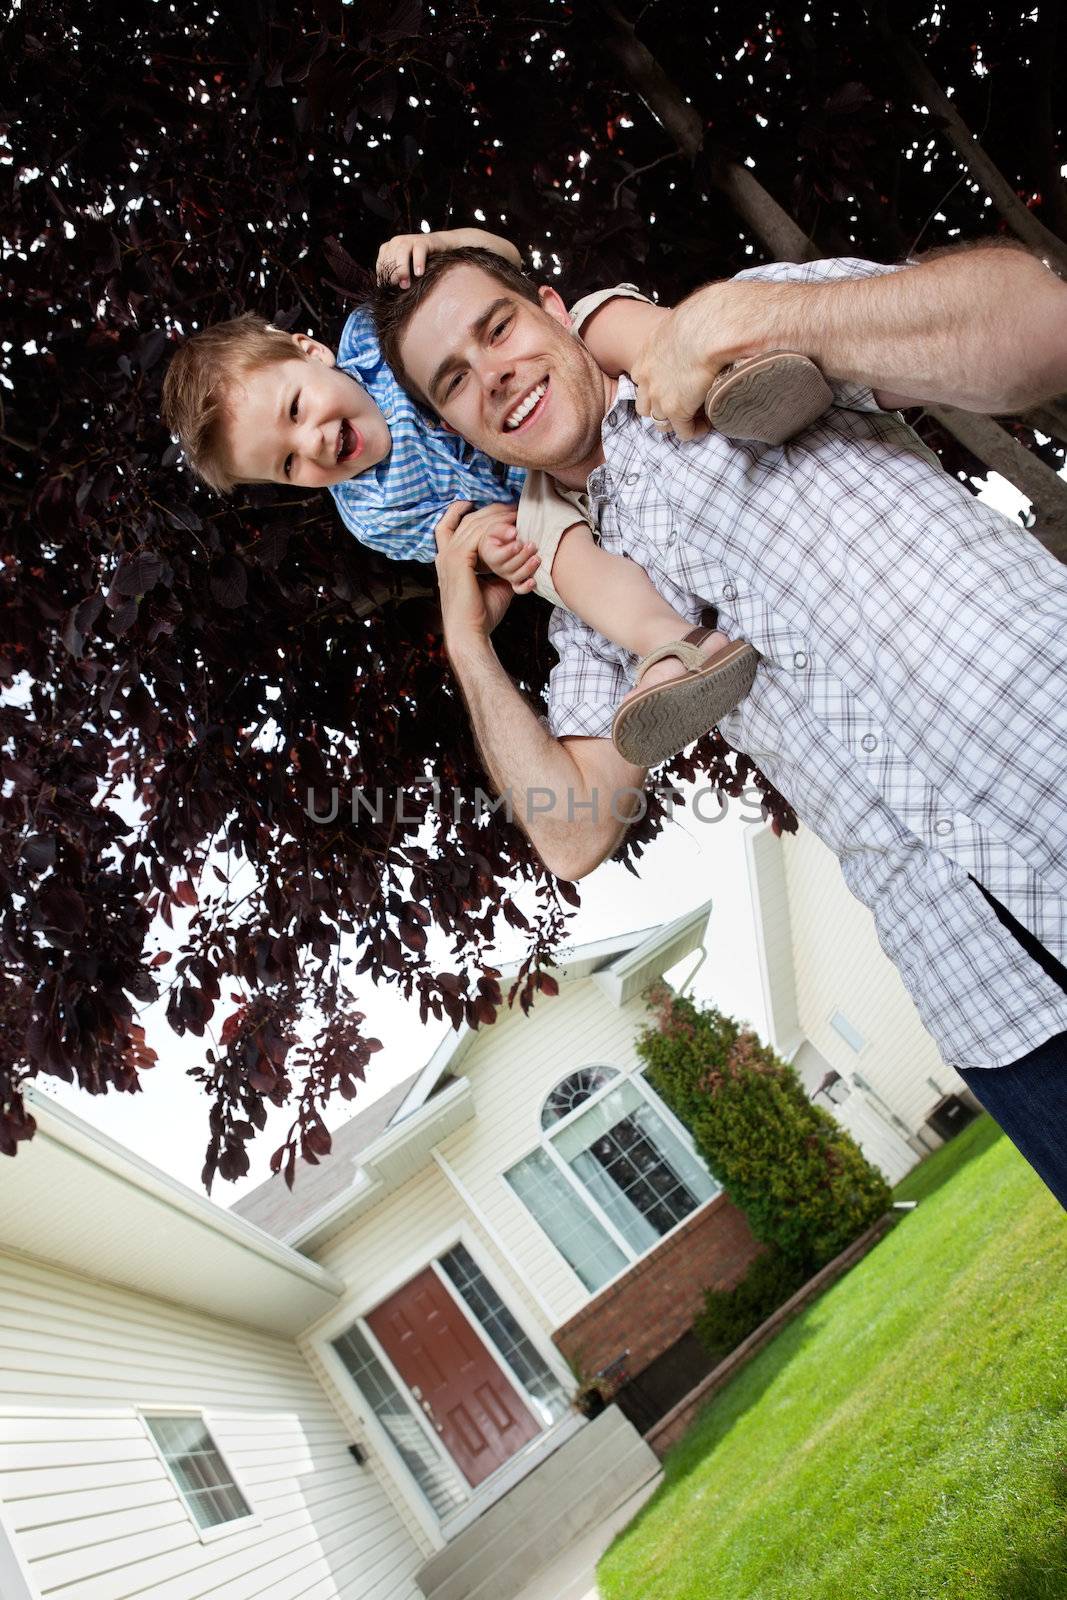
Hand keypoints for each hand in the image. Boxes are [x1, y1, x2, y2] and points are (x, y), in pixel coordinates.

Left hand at [377, 232, 445, 288]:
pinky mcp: (423, 241)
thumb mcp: (404, 268)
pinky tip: (419, 273)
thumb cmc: (418, 261)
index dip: (384, 276)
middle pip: (390, 257)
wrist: (438, 246)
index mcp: (389, 248)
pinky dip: (418, 262)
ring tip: (406, 284)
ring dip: (403, 269)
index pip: (381, 263)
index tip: (389, 287)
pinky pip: (419, 250)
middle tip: (398, 287)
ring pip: (402, 251)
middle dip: (393, 274)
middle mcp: (397, 242)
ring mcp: (409, 240)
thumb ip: (394, 275)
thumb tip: (381, 286)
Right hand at [434, 501, 516, 643]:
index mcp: (447, 561)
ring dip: (497, 518)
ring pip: (473, 524)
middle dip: (490, 511)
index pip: (447, 526)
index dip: (460, 511)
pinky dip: (497, 531)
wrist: (470, 634)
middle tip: (511, 506)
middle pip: (465, 520)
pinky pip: (478, 535)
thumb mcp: (493, 585)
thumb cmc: (481, 615)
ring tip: (517, 515)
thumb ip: (499, 568)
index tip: (481, 503)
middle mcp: (444, 555)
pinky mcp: (458, 560)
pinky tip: (513, 532)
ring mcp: (448, 556)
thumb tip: (518, 559)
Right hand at [477, 523, 540, 596]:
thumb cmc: (498, 536)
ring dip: (528, 569)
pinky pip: (519, 589)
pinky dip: (526, 587)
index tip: (519, 543)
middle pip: (509, 567)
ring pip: (516, 577)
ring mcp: (507, 576)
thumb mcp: (496, 529)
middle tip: (532, 545)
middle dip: (523, 556)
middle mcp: (497, 568)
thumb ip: (503, 530)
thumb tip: (514, 533)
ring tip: (537, 558)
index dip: (510, 551)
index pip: (498, 557)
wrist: (498, 546)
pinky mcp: (515, 581)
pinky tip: (533, 581)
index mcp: (490, 555)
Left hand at [631, 282, 760, 441]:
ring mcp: (659, 397)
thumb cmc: (703, 316)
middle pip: (646, 406)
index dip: (659, 386)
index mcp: (645, 356)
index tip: (678, 385)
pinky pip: (684, 432)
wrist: (710, 328)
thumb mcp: (682, 320)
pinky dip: (696, 430)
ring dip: (677, 421)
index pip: (643, 380)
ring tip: (697, 415)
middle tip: (685, 404)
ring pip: (661, 422)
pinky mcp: (677, 411)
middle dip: (663, 408)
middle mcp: (646, 379)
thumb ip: (682, 330)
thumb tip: (699, 321)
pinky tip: (709, 421)